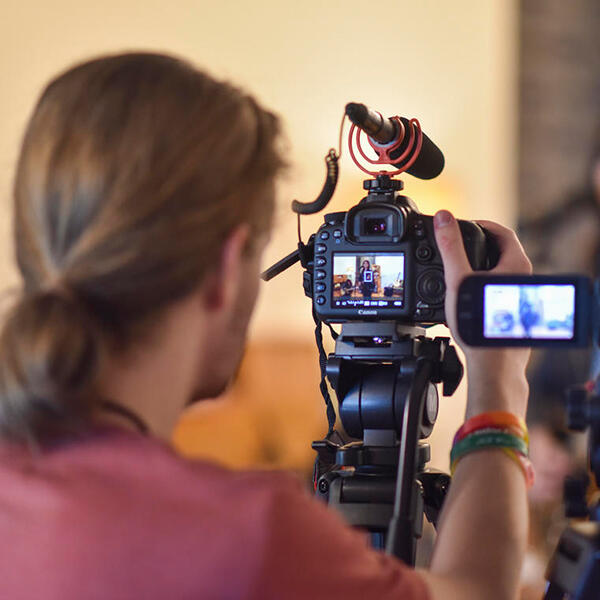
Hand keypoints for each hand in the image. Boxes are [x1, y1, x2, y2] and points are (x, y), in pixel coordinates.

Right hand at [433, 210, 531, 417]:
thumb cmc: (479, 325)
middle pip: (499, 252)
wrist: (493, 365)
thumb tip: (444, 217)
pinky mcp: (513, 312)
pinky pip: (496, 291)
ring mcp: (519, 296)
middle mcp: (523, 279)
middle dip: (475, 248)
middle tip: (454, 249)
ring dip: (476, 269)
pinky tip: (463, 299)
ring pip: (497, 274)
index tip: (461, 226)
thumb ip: (450, 246)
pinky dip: (480, 287)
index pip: (501, 232)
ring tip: (454, 274)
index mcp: (516, 265)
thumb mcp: (458, 279)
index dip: (479, 224)